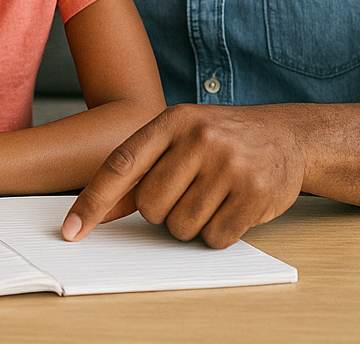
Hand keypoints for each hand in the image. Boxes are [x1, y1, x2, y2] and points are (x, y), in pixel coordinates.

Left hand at [61, 104, 305, 248]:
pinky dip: (218, 233)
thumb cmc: (222, 139)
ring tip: (211, 197)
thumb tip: (96, 211)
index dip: (93, 202)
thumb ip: (140, 171)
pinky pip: (215, 237)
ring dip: (191, 224)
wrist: (288, 136)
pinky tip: (231, 208)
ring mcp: (230, 165)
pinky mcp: (255, 194)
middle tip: (187, 191)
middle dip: (162, 211)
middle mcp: (199, 139)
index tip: (72, 230)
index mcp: (172, 121)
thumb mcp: (179, 138)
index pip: (120, 166)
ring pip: (181, 227)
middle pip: (150, 206)